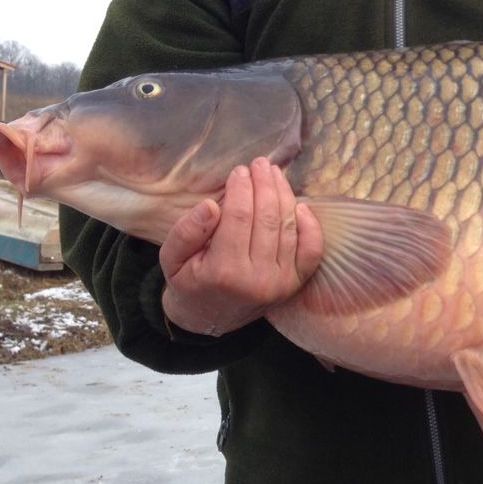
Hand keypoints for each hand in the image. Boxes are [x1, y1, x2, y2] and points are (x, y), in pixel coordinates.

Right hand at [159, 157, 322, 336]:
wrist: (208, 319)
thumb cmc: (189, 281)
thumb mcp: (171, 259)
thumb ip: (186, 232)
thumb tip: (211, 205)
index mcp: (224, 272)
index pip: (239, 217)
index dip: (241, 189)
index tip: (239, 171)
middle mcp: (258, 279)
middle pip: (267, 218)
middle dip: (265, 185)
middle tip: (260, 164)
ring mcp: (280, 283)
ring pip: (288, 227)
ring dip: (284, 195)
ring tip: (274, 174)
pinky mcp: (295, 284)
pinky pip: (311, 251)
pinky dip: (310, 226)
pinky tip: (300, 204)